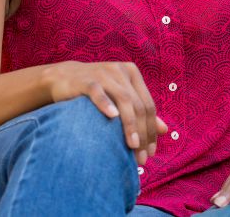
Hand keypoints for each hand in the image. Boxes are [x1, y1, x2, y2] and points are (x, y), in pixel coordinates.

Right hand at [44, 61, 166, 164]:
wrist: (64, 77)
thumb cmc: (97, 90)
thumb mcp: (121, 96)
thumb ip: (141, 111)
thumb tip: (165, 130)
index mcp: (132, 73)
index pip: (148, 105)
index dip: (152, 130)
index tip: (151, 153)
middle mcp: (120, 71)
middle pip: (138, 105)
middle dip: (143, 133)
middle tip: (141, 157)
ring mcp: (103, 73)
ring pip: (123, 99)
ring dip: (130, 124)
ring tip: (132, 145)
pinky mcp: (85, 80)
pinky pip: (98, 92)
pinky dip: (106, 104)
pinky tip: (112, 117)